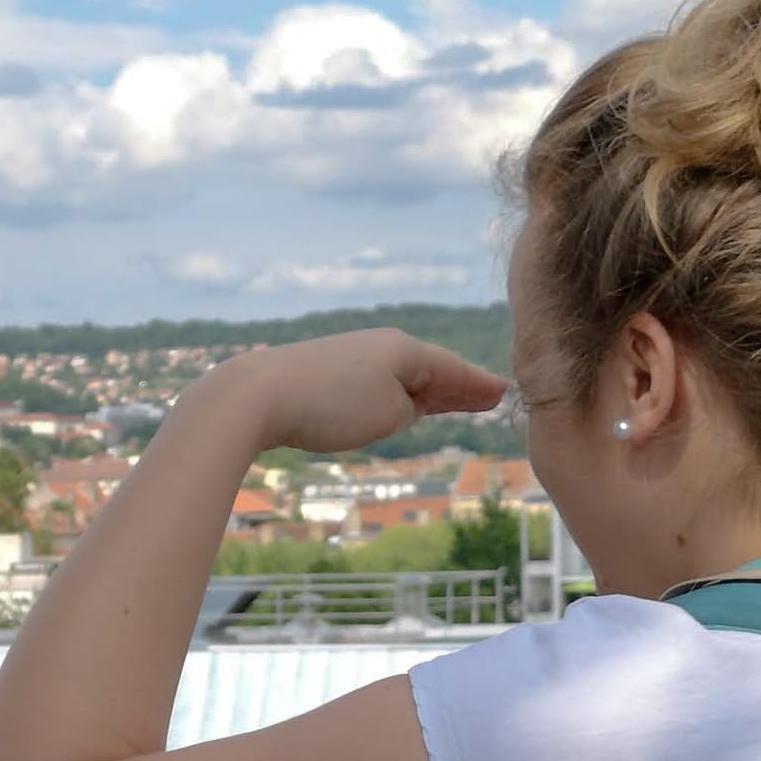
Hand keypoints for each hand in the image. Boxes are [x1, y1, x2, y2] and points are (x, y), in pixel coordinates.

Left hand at [192, 330, 509, 455]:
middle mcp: (380, 346)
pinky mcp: (323, 370)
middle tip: (487, 395)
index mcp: (405, 350)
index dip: (478, 386)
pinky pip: (372, 381)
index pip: (453, 370)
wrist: (257, 395)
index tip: (502, 392)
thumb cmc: (329, 405)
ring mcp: (350, 356)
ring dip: (426, 388)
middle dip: (458, 384)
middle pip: (429, 368)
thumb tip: (407, 403)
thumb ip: (410, 408)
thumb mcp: (388, 414)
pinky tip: (394, 399)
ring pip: (399, 374)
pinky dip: (395, 391)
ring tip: (448, 398)